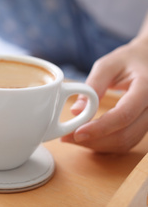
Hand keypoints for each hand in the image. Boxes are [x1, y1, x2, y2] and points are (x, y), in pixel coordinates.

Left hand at [61, 38, 147, 152]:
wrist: (147, 61)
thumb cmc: (126, 61)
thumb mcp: (107, 66)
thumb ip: (92, 87)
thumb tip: (75, 112)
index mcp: (146, 87)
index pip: (123, 115)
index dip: (99, 128)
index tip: (76, 132)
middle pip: (124, 134)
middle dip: (93, 140)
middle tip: (67, 137)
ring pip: (126, 142)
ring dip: (98, 145)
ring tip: (73, 137)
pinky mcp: (145, 126)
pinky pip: (127, 141)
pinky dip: (106, 144)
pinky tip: (89, 138)